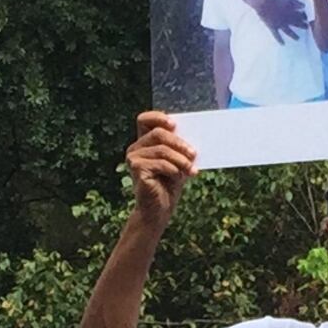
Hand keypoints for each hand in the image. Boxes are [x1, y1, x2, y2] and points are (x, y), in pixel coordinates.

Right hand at [124, 113, 198, 228]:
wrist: (160, 210)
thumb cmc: (169, 184)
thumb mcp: (177, 162)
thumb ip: (179, 148)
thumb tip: (194, 135)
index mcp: (144, 142)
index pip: (144, 120)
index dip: (158, 117)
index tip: (175, 125)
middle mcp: (135, 148)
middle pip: (158, 133)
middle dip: (179, 143)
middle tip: (194, 154)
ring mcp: (133, 159)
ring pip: (162, 150)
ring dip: (180, 160)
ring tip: (191, 170)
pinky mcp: (136, 169)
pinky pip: (160, 163)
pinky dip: (174, 170)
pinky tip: (179, 178)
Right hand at [252, 0, 313, 35]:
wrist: (264, 3)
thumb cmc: (275, 0)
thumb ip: (297, 3)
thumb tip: (304, 6)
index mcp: (291, 12)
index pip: (300, 16)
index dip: (304, 17)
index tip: (307, 19)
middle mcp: (287, 20)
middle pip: (296, 24)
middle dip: (302, 26)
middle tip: (307, 28)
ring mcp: (280, 25)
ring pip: (289, 31)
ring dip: (294, 35)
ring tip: (298, 39)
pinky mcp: (273, 27)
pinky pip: (277, 35)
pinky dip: (280, 40)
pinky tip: (283, 44)